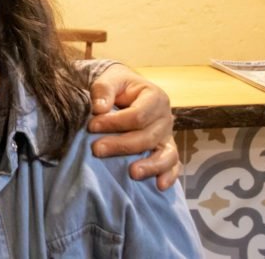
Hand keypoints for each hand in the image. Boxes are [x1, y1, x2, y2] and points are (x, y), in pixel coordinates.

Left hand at [87, 63, 179, 190]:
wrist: (126, 89)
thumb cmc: (117, 85)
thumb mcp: (109, 79)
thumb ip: (103, 89)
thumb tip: (99, 108)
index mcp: (155, 97)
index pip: (137, 115)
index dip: (115, 122)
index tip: (91, 126)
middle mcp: (165, 117)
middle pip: (148, 137)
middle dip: (122, 145)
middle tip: (96, 149)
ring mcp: (167, 135)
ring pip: (165, 154)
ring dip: (150, 165)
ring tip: (132, 173)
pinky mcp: (166, 149)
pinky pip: (173, 164)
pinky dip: (169, 175)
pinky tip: (160, 186)